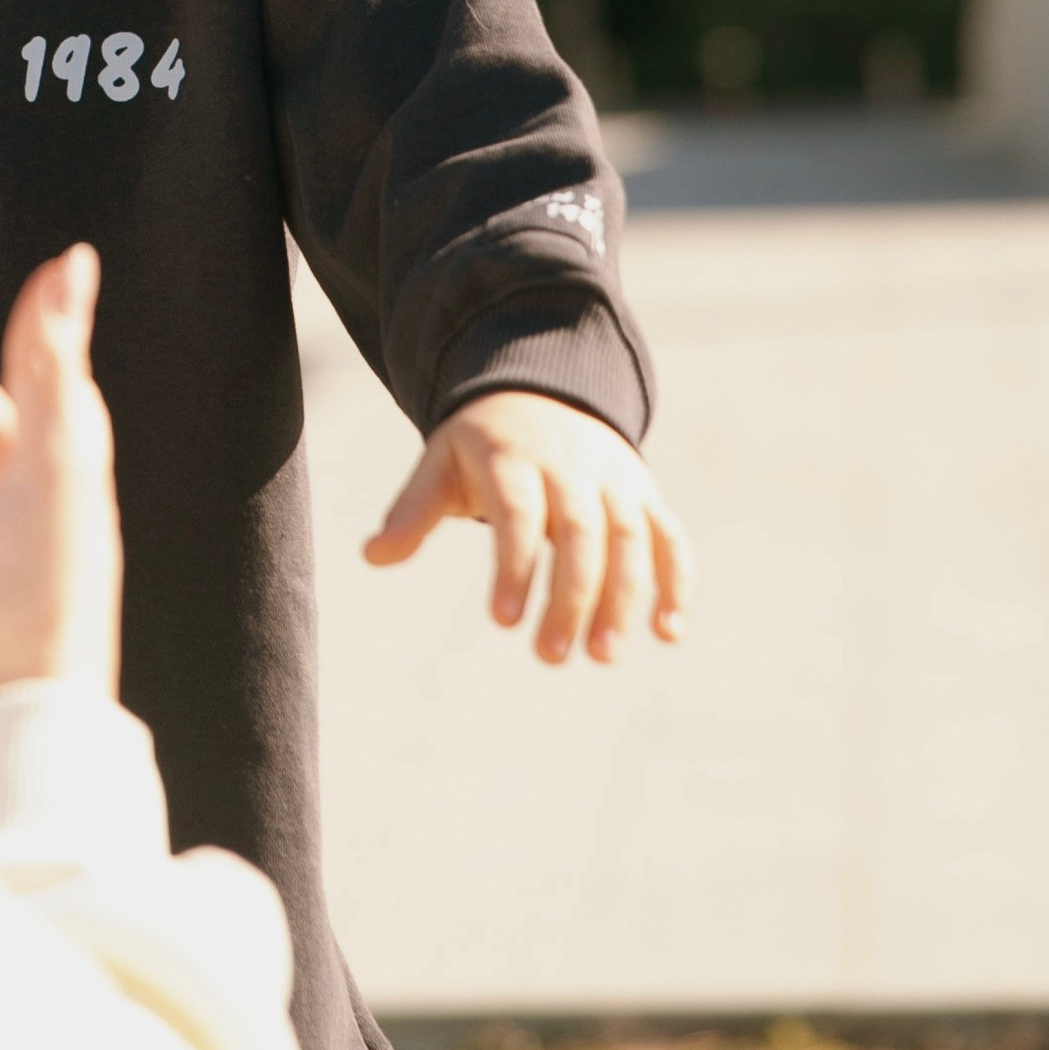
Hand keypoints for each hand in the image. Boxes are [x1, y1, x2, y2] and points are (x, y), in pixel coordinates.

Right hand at [0, 242, 122, 749]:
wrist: (7, 753)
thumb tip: (75, 267)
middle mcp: (40, 570)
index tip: (45, 292)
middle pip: (23, 484)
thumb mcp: (49, 477)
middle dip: (0, 432)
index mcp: (72, 518)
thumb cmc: (33, 612)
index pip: (63, 418)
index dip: (48, 354)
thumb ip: (53, 377)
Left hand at [363, 389, 692, 664]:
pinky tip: (669, 632)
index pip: (517, 513)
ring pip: (628, 538)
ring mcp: (613, 480)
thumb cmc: (483, 446)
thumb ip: (412, 511)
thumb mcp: (441, 464)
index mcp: (513, 459)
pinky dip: (676, 580)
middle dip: (570, 596)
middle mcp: (570, 467)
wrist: (541, 392)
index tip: (504, 622)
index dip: (514, 565)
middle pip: (580, 532)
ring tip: (604, 655)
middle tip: (551, 657)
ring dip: (623, 598)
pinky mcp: (644, 495)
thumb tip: (372, 555)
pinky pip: (669, 536)